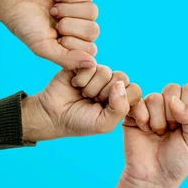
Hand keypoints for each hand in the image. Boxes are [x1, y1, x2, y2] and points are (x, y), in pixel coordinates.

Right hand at [0, 0, 97, 69]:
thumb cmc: (26, 25)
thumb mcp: (42, 47)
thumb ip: (66, 59)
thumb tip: (92, 65)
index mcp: (74, 45)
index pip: (90, 49)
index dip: (72, 42)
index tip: (55, 37)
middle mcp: (81, 27)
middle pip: (93, 30)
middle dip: (69, 25)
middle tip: (53, 20)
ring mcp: (82, 8)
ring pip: (93, 11)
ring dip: (68, 9)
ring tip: (53, 9)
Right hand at [22, 66, 141, 140]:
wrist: (52, 115)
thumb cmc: (80, 122)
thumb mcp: (104, 124)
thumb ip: (120, 108)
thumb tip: (121, 84)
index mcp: (121, 98)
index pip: (135, 91)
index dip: (121, 100)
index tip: (107, 110)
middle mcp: (112, 83)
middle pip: (122, 78)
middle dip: (104, 94)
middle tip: (92, 101)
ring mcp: (98, 73)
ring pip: (106, 72)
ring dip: (91, 88)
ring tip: (82, 94)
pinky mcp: (85, 64)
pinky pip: (91, 65)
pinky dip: (81, 78)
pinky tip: (74, 84)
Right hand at [122, 84, 187, 187]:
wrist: (153, 178)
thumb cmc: (177, 161)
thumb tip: (173, 99)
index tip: (185, 127)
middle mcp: (169, 104)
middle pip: (172, 89)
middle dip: (172, 114)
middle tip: (170, 131)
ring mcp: (151, 107)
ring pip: (154, 97)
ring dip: (157, 120)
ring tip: (157, 134)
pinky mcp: (133, 112)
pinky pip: (137, 102)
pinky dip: (142, 118)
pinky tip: (144, 130)